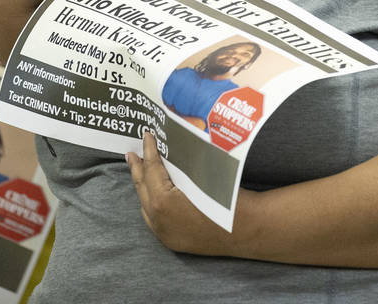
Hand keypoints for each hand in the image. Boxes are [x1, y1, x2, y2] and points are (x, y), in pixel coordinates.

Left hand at [126, 131, 231, 254]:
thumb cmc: (227, 196)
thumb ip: (181, 164)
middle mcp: (159, 219)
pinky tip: (154, 195)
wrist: (245, 229)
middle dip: (137, 169)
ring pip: (146, 205)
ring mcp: (164, 233)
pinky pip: (154, 220)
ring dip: (144, 187)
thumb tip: (170, 148)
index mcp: (164, 201)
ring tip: (140, 173)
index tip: (146, 136)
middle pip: (143, 188)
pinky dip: (152, 204)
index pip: (152, 169)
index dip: (149, 150)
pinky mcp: (172, 241)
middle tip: (131, 154)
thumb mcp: (201, 174)